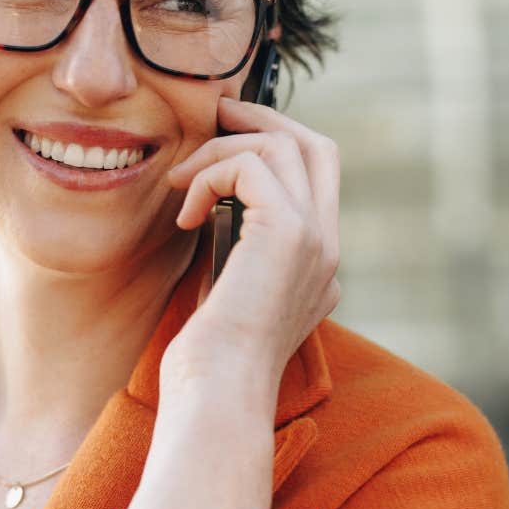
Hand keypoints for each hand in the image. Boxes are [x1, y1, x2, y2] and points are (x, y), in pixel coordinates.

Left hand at [164, 95, 341, 386]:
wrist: (219, 396)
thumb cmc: (210, 362)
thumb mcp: (230, 297)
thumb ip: (239, 255)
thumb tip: (214, 213)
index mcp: (319, 261)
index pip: (317, 174)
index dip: (274, 142)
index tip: (223, 137)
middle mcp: (328, 245)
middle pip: (315, 145)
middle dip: (263, 116)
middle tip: (215, 112)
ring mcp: (315, 237)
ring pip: (281, 144)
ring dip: (220, 150)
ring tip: (180, 182)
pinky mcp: (289, 233)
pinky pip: (250, 164)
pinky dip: (209, 175)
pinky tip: (185, 216)